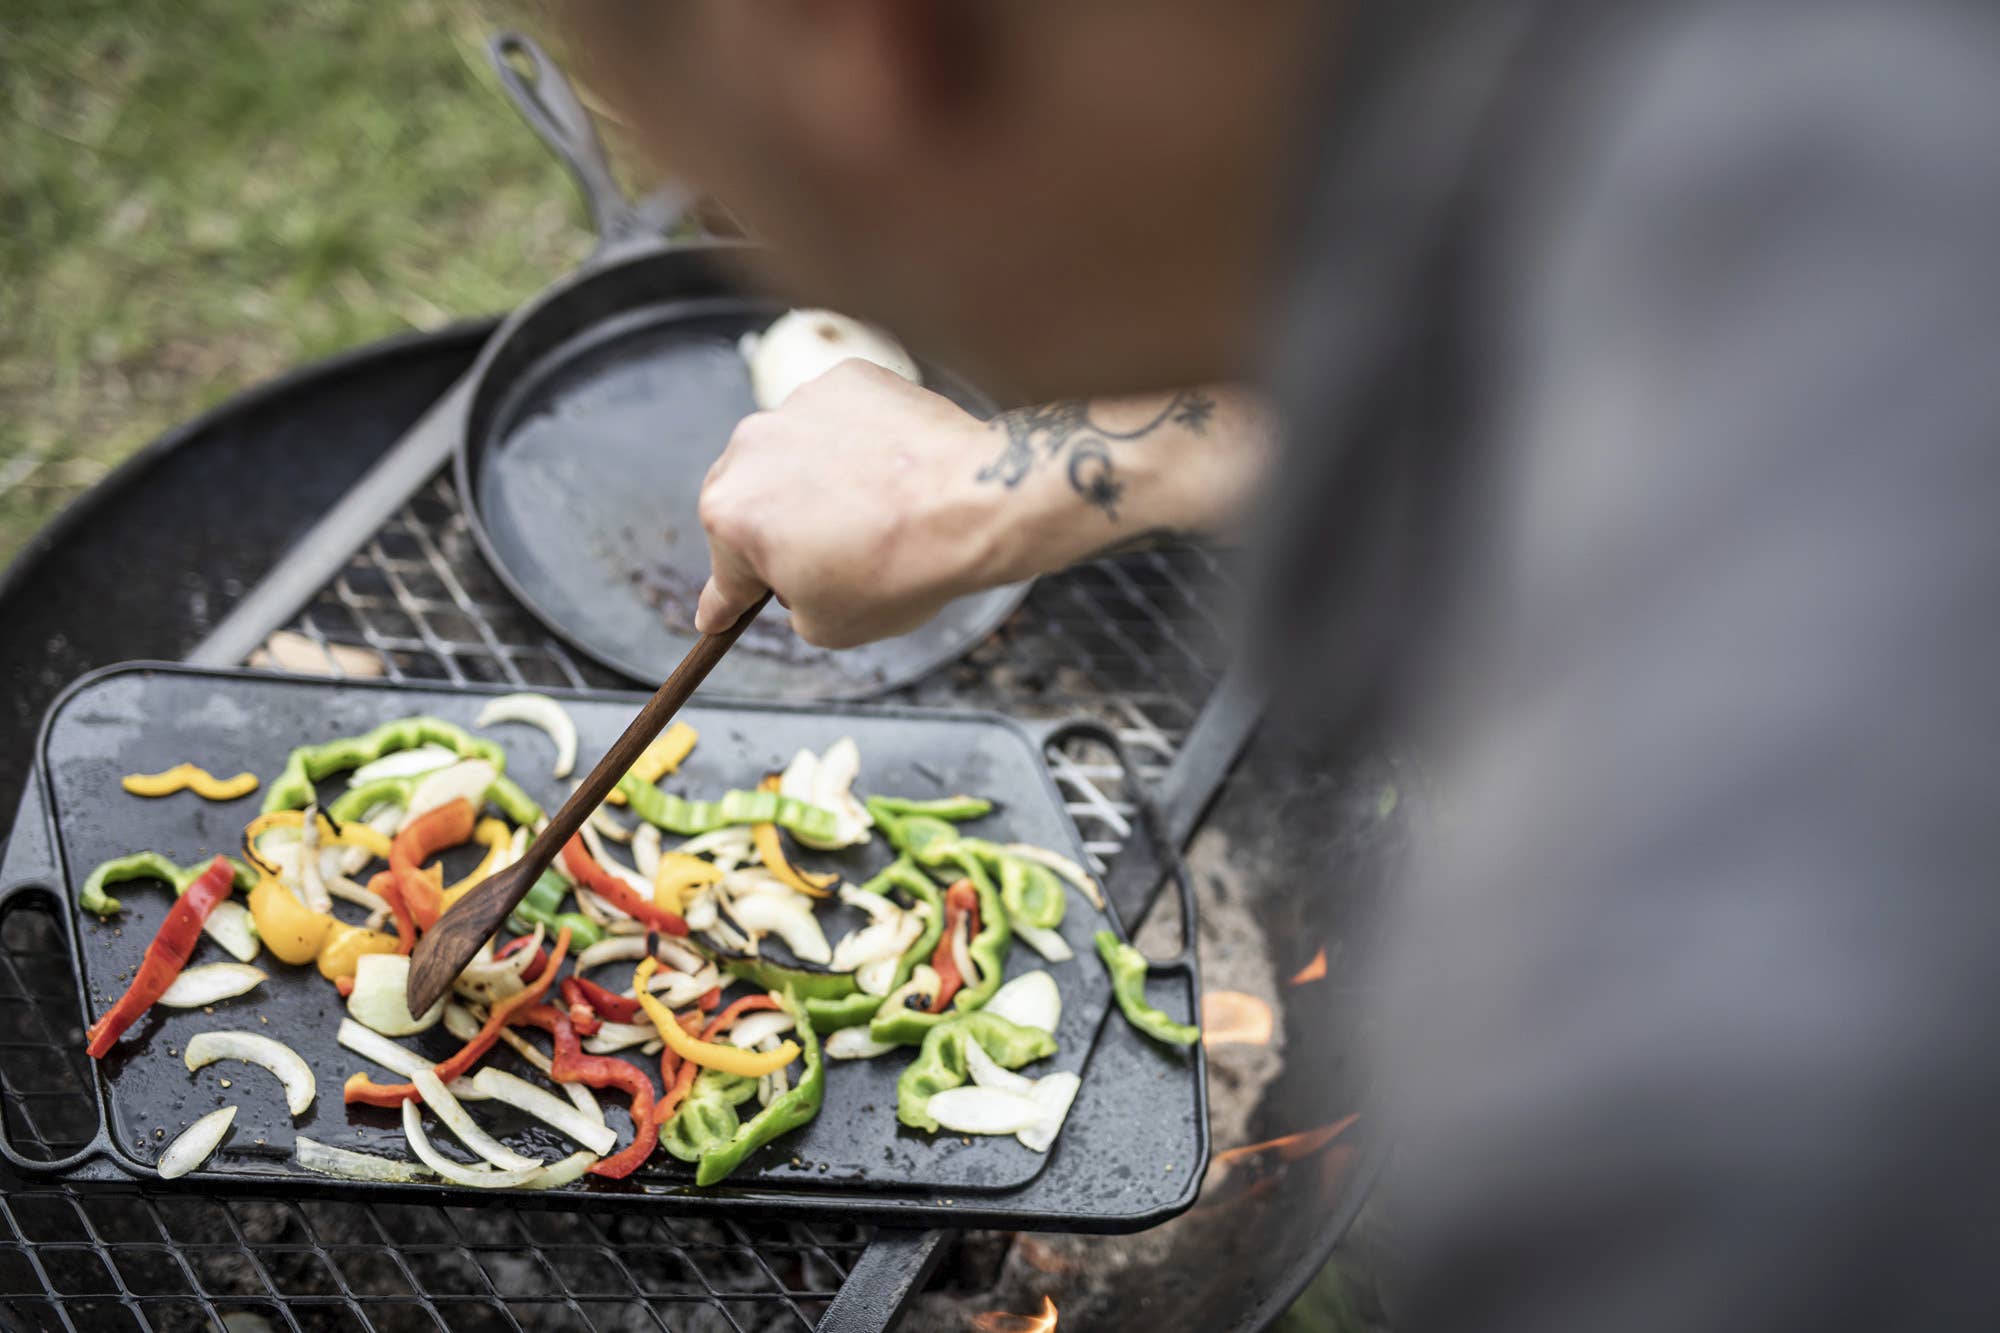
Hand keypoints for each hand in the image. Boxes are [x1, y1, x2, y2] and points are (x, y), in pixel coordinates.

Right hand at [695, 359, 996, 646]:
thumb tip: (797, 585)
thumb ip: (791, 605)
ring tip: (876, 507)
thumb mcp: (829, 626)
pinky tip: (892, 467)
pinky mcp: (845, 379)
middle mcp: (749, 449)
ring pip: (794, 452)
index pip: (724, 573)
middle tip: (835, 556)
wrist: (972, 503)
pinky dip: (857, 440)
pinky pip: (839, 417)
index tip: (713, 615)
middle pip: (752, 501)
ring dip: (819, 479)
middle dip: (782, 530)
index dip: (725, 601)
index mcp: (731, 515)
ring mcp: (797, 405)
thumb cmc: (899, 568)